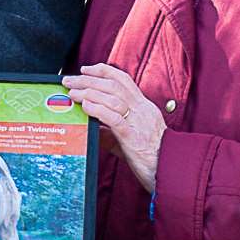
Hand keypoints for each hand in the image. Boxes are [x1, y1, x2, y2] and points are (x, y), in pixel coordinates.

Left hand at [63, 63, 164, 192]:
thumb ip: (113, 131)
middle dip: (89, 80)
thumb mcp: (131, 138)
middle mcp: (142, 110)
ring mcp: (138, 122)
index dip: (103, 71)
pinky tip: (86, 106)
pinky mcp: (133, 137)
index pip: (124, 80)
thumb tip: (95, 128)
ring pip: (113, 98)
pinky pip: (114, 118)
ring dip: (89, 92)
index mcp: (143, 107)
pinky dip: (98, 109)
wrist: (170, 171)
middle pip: (113, 86)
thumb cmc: (152, 157)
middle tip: (70, 81)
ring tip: (73, 93)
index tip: (86, 69)